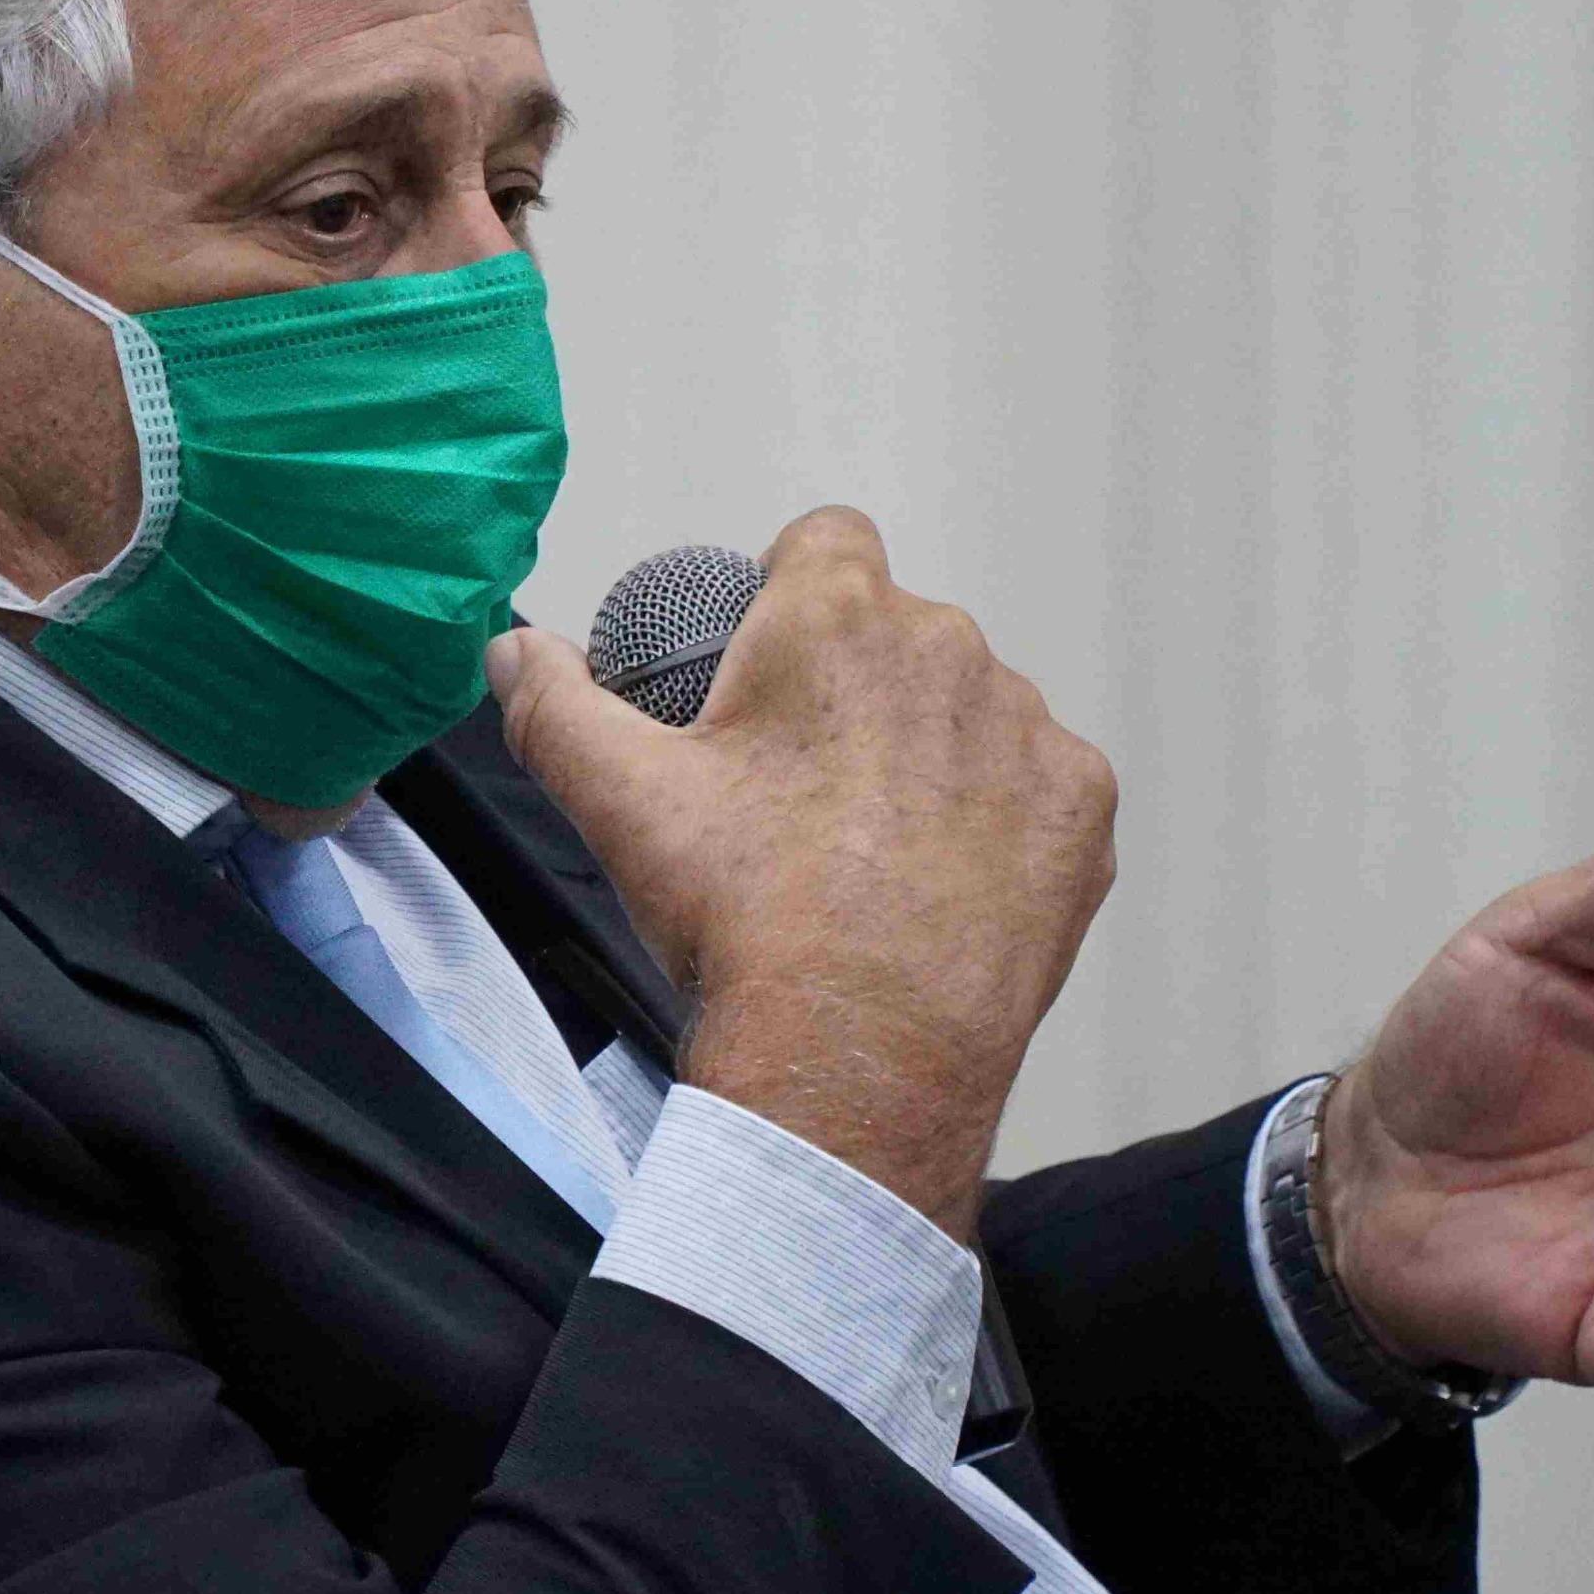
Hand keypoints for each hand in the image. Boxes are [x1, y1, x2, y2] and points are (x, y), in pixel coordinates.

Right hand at [486, 507, 1117, 1240]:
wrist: (857, 1055)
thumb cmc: (742, 918)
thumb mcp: (615, 799)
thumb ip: (552, 703)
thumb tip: (513, 649)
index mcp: (838, 620)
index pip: (825, 538)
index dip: (788, 587)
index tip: (763, 665)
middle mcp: (949, 650)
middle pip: (896, 632)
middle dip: (854, 684)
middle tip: (798, 784)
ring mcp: (1026, 730)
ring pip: (968, 706)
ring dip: (929, 746)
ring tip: (872, 844)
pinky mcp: (1080, 808)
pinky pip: (1034, 782)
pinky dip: (995, 817)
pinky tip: (942, 879)